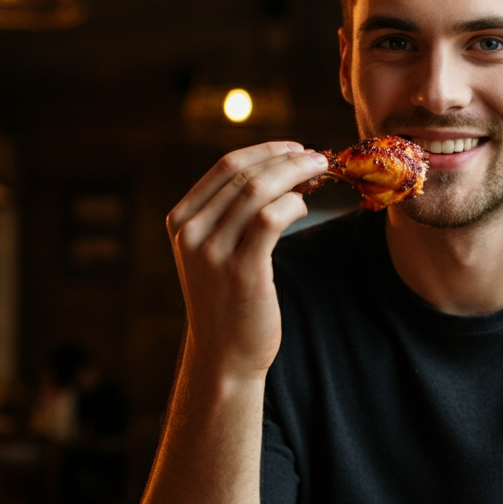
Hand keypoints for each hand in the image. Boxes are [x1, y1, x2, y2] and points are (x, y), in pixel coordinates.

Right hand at [167, 142, 328, 380]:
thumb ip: (232, 216)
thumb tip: (280, 174)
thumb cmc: (229, 302)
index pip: (225, 166)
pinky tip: (304, 205)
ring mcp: (213, 251)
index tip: (294, 147)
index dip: (266, 150)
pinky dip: (293, 204)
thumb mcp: (215, 252)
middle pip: (243, 173)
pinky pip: (270, 220)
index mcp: (182, 220)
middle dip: (286, 158)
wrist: (224, 355)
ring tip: (320, 173)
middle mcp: (192, 232)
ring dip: (295, 175)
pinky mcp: (241, 271)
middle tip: (317, 157)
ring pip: (257, 190)